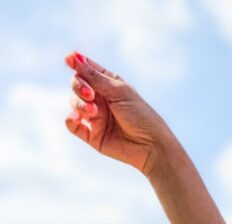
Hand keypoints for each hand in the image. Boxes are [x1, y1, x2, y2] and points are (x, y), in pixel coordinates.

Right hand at [63, 51, 174, 175]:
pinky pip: (72, 124)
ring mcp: (95, 116)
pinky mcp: (92, 134)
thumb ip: (95, 77)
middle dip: (79, 86)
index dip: (77, 63)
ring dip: (79, 103)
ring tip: (94, 111)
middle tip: (90, 94)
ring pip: (74, 102)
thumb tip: (72, 57)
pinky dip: (71, 119)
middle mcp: (100, 99)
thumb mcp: (119, 91)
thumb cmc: (141, 116)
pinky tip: (77, 118)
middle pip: (77, 84)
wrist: (151, 146)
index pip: (87, 69)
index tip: (69, 59)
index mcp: (109, 84)